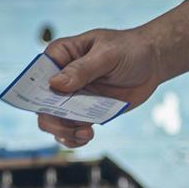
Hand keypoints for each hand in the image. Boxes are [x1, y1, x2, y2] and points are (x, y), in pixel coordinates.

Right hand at [37, 28, 167, 147]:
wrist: (152, 64)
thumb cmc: (129, 49)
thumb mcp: (107, 55)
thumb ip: (83, 69)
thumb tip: (55, 84)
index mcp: (61, 55)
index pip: (37, 73)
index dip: (36, 91)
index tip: (49, 104)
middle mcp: (62, 77)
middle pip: (41, 103)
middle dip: (52, 118)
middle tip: (71, 126)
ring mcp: (72, 97)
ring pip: (53, 121)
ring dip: (64, 132)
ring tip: (86, 133)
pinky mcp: (85, 112)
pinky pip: (70, 130)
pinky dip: (74, 138)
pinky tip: (88, 136)